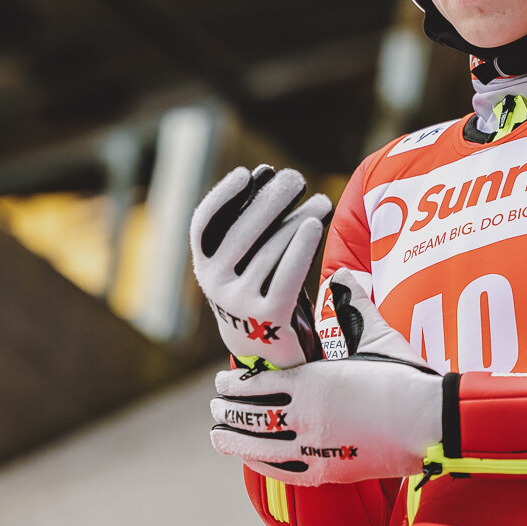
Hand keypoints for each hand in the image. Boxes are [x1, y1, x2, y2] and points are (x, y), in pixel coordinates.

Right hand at [190, 165, 331, 370]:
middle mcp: (215, 286)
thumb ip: (254, 225)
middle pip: (241, 233)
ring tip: (322, 201)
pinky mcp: (268, 317)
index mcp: (205, 267)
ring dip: (297, 219)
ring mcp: (239, 304)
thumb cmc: (264, 290)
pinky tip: (314, 224)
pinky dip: (301, 246)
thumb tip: (266, 175)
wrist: (271, 352)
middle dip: (270, 200)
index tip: (247, 174)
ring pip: (270, 250)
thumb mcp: (249, 260)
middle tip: (295, 178)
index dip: (222, 197)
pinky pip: (286, 274)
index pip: (204, 226)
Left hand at [210, 269, 441, 485]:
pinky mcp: (327, 471)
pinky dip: (260, 463)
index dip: (235, 384)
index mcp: (311, 381)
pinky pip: (282, 471)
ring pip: (258, 446)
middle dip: (228, 410)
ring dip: (234, 439)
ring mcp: (314, 448)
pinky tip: (252, 459)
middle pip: (250, 415)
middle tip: (215, 406)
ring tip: (219, 434)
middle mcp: (304, 416)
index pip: (257, 383)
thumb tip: (341, 275)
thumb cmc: (406, 376)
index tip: (222, 381)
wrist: (431, 420)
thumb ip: (353, 305)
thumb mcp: (376, 336)